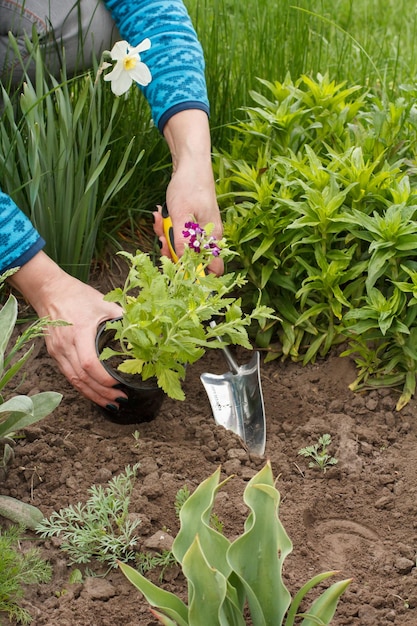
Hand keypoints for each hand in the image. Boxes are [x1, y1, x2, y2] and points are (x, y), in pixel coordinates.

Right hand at [9, 252, 124, 407]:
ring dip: (92, 395)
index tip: (119, 384)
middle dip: (102, 392)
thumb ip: (123, 317)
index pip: (88, 363)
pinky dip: (82, 387)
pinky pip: (68, 376)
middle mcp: (65, 345)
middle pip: (81, 377)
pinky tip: (95, 394)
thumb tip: (146, 330)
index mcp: (79, 331)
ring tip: (110, 403)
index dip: (103, 378)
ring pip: (74, 381)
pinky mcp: (54, 354)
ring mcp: (57, 351)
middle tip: (120, 400)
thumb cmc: (79, 296)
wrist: (51, 291)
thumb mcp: (104, 303)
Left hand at [153, 109, 223, 274]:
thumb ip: (182, 242)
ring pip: (182, 245)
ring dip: (167, 237)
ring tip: (159, 221)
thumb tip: (183, 264)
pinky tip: (160, 215)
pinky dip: (168, 227)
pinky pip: (178, 234)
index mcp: (212, 237)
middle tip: (161, 241)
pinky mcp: (191, 223)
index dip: (197, 276)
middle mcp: (209, 236)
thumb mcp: (181, 215)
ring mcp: (200, 230)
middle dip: (173, 252)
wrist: (190, 163)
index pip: (213, 268)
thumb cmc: (189, 187)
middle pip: (191, 258)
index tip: (179, 274)